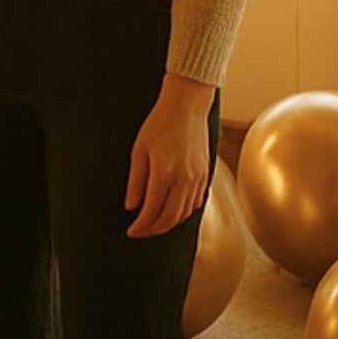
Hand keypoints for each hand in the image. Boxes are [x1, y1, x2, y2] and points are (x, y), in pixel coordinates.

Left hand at [124, 73, 214, 237]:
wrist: (186, 106)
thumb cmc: (159, 123)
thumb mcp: (139, 149)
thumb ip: (136, 180)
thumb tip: (131, 206)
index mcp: (164, 173)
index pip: (152, 210)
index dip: (141, 226)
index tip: (131, 232)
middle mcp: (184, 180)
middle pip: (170, 218)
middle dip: (154, 229)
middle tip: (141, 232)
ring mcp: (198, 179)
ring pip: (185, 213)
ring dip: (169, 223)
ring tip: (154, 224)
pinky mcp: (205, 175)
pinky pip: (195, 203)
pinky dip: (183, 212)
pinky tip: (173, 210)